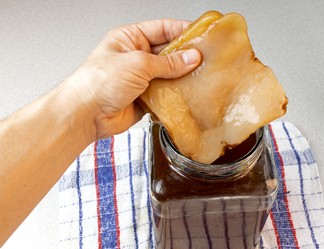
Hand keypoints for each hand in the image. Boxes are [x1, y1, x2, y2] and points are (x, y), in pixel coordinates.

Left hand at [69, 19, 200, 139]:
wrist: (87, 114)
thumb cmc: (98, 82)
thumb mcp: (137, 64)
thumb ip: (167, 63)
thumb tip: (191, 58)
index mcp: (130, 39)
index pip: (162, 28)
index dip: (182, 30)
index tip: (201, 34)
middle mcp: (136, 57)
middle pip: (168, 52)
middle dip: (186, 56)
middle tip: (205, 58)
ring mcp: (141, 78)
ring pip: (169, 74)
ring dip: (182, 77)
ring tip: (200, 76)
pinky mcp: (145, 97)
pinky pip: (166, 93)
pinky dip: (176, 95)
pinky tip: (187, 94)